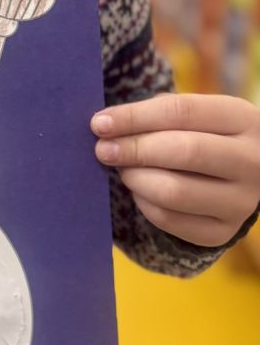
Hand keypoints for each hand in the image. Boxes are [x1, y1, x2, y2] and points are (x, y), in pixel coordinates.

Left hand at [92, 93, 259, 246]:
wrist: (245, 176)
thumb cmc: (206, 134)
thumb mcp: (197, 114)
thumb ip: (158, 112)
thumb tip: (107, 124)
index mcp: (244, 119)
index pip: (182, 112)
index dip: (135, 116)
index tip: (100, 122)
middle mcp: (251, 162)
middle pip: (183, 152)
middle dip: (134, 149)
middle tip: (103, 149)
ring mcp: (241, 202)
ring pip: (174, 191)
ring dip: (136, 178)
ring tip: (123, 169)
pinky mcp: (223, 232)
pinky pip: (170, 220)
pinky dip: (144, 203)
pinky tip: (139, 189)